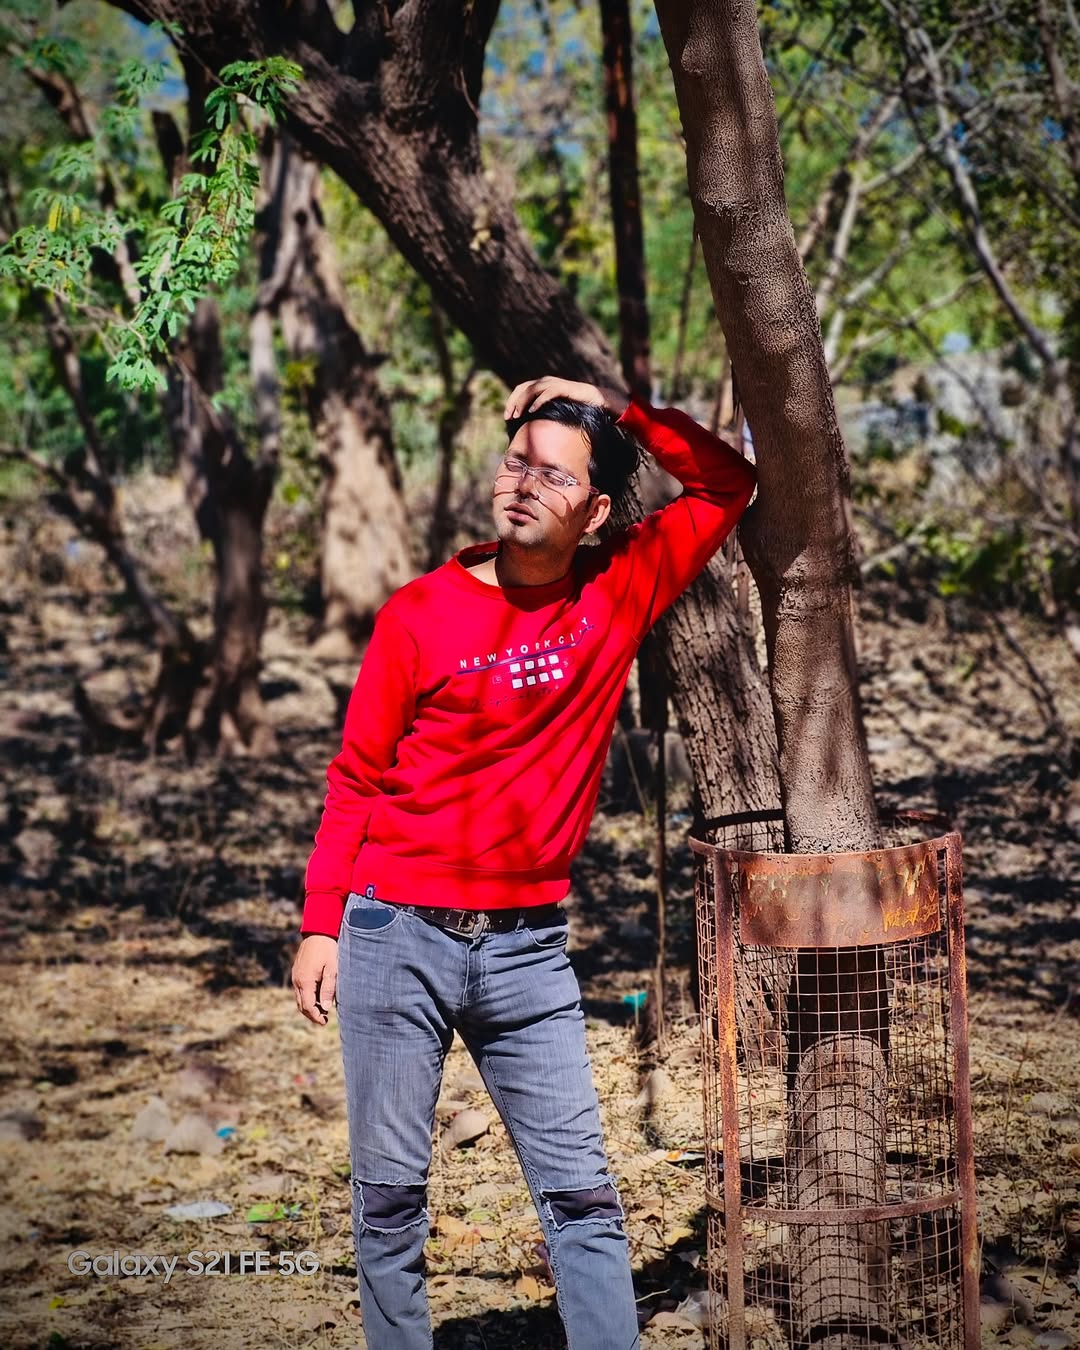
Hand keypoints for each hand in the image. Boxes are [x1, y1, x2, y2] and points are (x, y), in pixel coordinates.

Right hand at [291, 934, 337, 1025]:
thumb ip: (328, 988)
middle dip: (312, 1015)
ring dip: (309, 1007)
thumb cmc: (328, 949)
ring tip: (323, 1010)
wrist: (318, 931)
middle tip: (324, 1020)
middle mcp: (297, 981)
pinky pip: (300, 990)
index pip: (308, 1006)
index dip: (316, 1017)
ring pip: (299, 998)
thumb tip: (327, 1008)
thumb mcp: (332, 969)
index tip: (325, 1022)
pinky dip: (307, 997)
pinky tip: (318, 997)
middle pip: (302, 1005)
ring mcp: (296, 976)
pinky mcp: (297, 972)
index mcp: (305, 981)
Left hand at [504, 376, 628, 421]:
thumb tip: (530, 428)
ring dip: (522, 402)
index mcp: (542, 385)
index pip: (520, 389)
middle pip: (523, 388)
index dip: (511, 401)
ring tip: (517, 415)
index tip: (506, 416)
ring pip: (532, 389)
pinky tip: (532, 412)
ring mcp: (554, 383)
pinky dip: (538, 401)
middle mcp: (546, 382)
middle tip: (508, 417)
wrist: (596, 400)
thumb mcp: (555, 411)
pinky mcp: (563, 387)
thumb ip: (543, 414)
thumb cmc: (576, 407)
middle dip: (513, 402)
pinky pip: (547, 393)